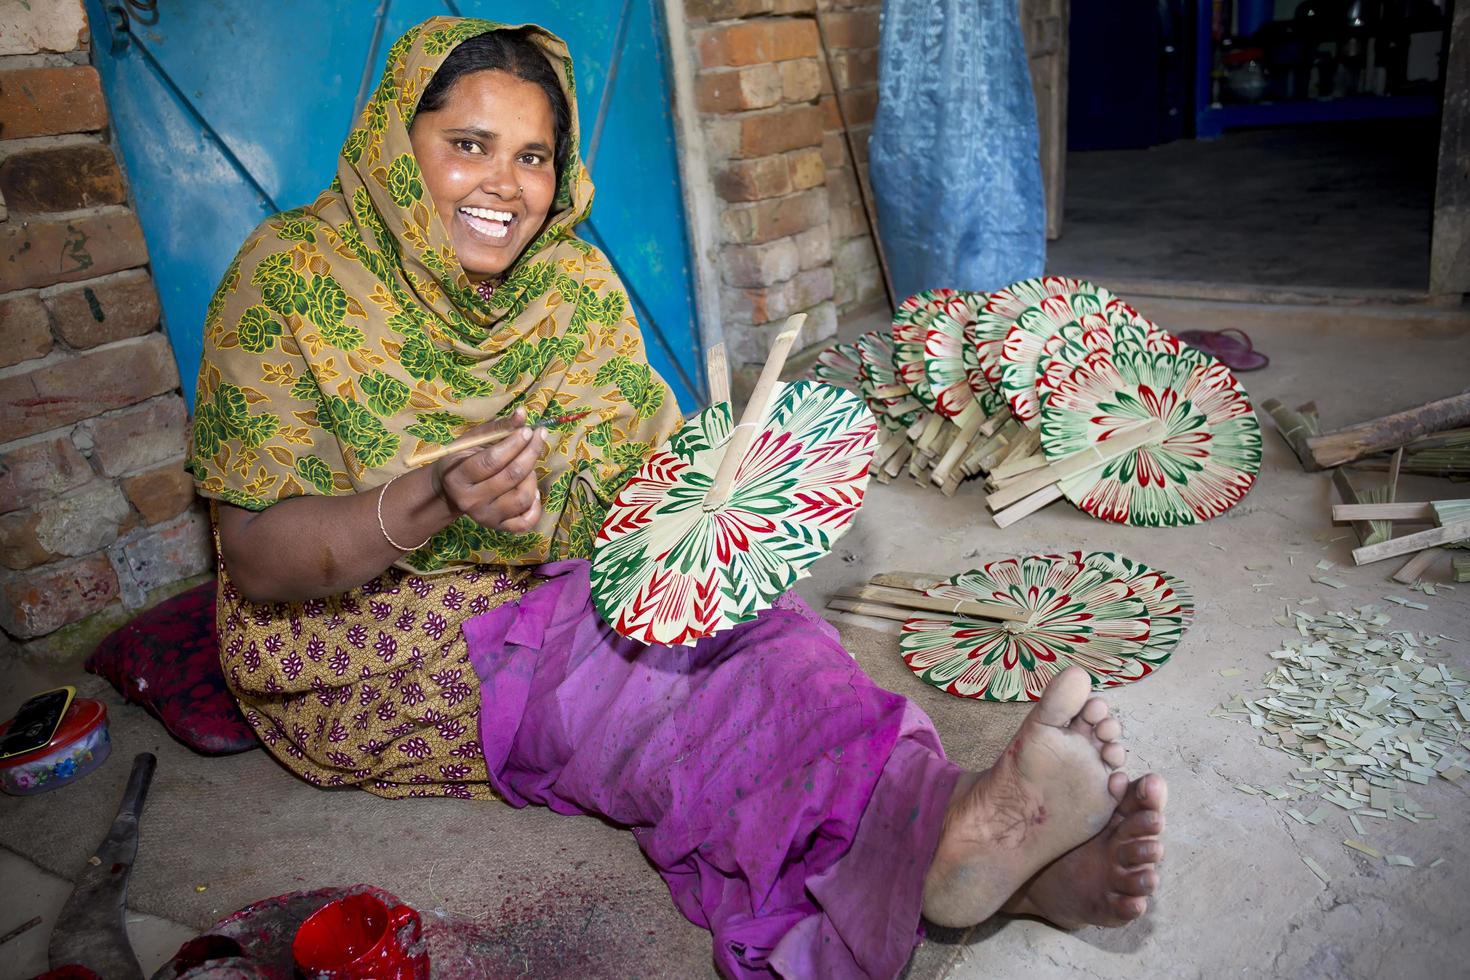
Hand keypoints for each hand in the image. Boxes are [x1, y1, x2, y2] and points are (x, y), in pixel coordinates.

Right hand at [432, 408, 546, 532]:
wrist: (450, 491)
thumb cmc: (463, 459)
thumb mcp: (474, 440)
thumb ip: (499, 427)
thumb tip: (523, 413)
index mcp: (458, 478)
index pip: (492, 461)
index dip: (514, 444)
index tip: (529, 430)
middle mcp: (470, 502)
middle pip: (511, 477)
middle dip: (530, 453)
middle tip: (539, 437)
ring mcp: (486, 518)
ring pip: (522, 498)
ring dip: (532, 476)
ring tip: (529, 464)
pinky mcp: (499, 528)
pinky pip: (527, 521)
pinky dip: (536, 505)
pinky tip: (531, 488)